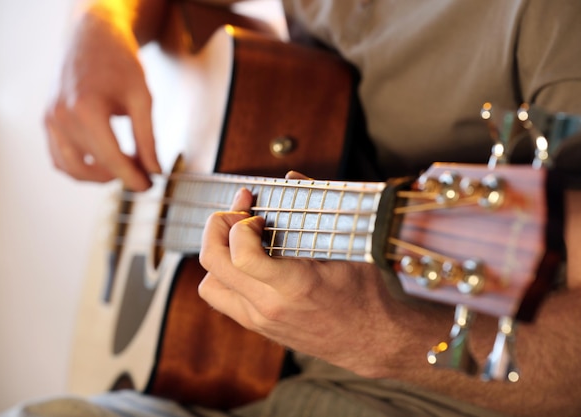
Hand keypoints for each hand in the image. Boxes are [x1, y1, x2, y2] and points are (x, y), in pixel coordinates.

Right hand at [44, 7, 160, 190]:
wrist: (93, 38)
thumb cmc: (120, 64)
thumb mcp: (143, 99)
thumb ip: (148, 139)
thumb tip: (155, 172)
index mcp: (86, 111)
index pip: (112, 160)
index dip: (133, 178)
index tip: (150, 186)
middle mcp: (62, 118)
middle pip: (91, 168)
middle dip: (120, 176)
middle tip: (143, 173)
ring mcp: (50, 120)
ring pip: (71, 169)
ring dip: (98, 176)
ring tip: (125, 165)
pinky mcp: (47, 121)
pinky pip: (59, 158)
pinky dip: (79, 167)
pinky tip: (104, 160)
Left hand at [198, 187, 411, 375]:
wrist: (370, 341)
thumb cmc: (364, 293)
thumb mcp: (350, 247)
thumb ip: (318, 208)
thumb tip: (291, 178)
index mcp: (295, 285)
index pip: (241, 256)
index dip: (240, 225)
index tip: (258, 216)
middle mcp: (270, 306)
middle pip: (213, 263)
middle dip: (218, 227)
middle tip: (239, 214)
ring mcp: (260, 320)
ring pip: (209, 285)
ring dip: (218, 254)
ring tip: (239, 239)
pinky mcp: (257, 327)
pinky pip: (222, 298)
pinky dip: (225, 274)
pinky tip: (247, 260)